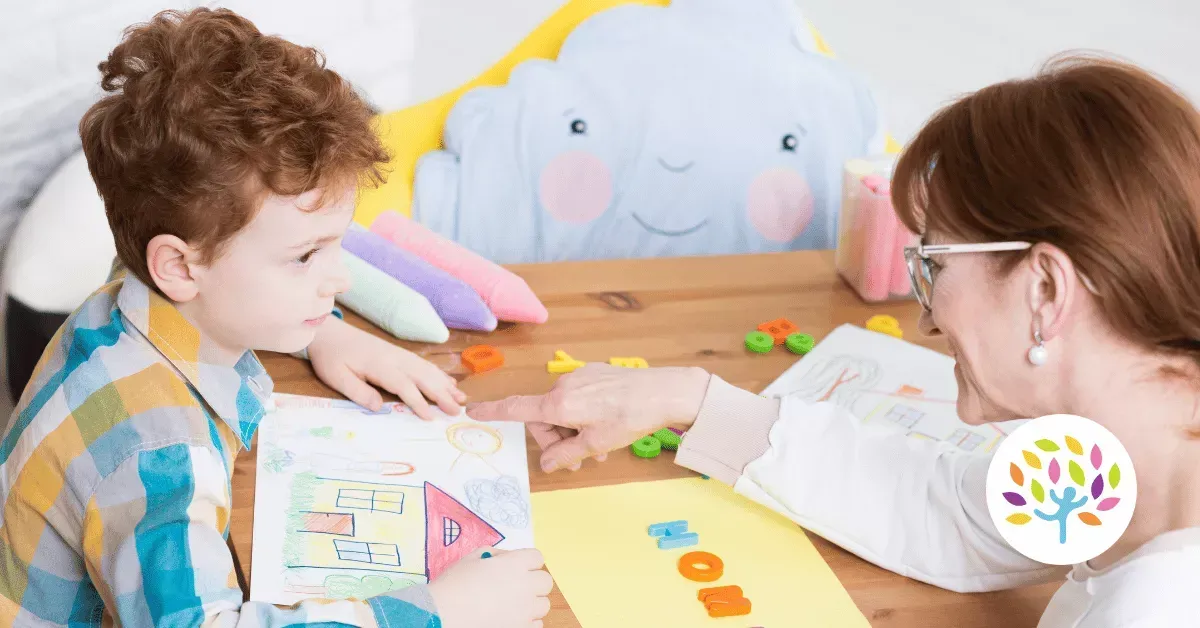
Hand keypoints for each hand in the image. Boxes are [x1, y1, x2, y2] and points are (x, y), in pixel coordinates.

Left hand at [307, 316, 465, 419]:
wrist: (331, 332)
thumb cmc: (332, 357)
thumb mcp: (336, 377)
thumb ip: (358, 392)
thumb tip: (379, 407)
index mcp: (380, 365)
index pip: (404, 385)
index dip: (418, 402)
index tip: (430, 417)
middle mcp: (395, 358)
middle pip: (423, 377)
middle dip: (441, 394)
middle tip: (456, 410)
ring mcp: (399, 354)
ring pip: (427, 370)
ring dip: (446, 384)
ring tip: (462, 398)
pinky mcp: (399, 353)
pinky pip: (424, 364)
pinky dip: (439, 374)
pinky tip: (449, 382)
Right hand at [428, 548, 553, 627]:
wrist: (443, 614)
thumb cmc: (454, 584)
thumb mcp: (472, 558)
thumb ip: (496, 555)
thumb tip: (508, 559)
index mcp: (515, 564)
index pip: (537, 557)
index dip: (527, 561)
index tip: (515, 567)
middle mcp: (526, 586)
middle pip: (545, 581)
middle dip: (533, 582)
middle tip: (515, 586)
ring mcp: (525, 611)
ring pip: (543, 605)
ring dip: (531, 603)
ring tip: (512, 605)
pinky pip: (536, 625)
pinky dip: (527, 622)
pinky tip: (511, 619)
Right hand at [468, 363, 709, 471]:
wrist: (662, 392)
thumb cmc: (629, 418)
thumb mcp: (595, 444)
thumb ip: (566, 455)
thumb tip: (546, 464)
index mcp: (558, 404)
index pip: (516, 408)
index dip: (493, 411)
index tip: (473, 410)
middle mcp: (563, 387)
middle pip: (544, 418)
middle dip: (556, 441)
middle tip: (580, 460)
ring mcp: (579, 378)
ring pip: (563, 411)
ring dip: (573, 432)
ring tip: (598, 449)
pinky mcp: (594, 374)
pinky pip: (578, 399)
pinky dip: (584, 416)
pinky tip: (606, 428)